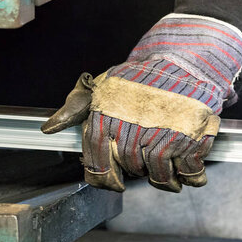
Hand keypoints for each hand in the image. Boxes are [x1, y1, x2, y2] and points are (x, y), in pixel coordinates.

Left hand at [42, 14, 241, 191]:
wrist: (183, 58)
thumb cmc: (139, 77)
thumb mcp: (101, 88)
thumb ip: (75, 109)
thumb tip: (49, 128)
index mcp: (106, 120)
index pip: (98, 165)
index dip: (105, 179)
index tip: (115, 183)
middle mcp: (133, 130)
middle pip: (131, 170)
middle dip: (137, 169)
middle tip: (145, 157)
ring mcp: (164, 135)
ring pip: (159, 177)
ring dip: (164, 180)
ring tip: (167, 169)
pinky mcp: (192, 138)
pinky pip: (189, 173)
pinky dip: (191, 177)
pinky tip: (188, 169)